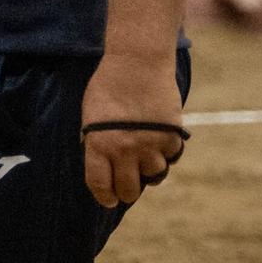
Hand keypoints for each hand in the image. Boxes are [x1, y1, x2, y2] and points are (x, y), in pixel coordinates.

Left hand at [82, 51, 185, 207]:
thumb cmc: (108, 85)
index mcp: (98, 144)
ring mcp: (149, 144)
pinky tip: (158, 137)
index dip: (105, 197)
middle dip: (127, 191)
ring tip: (143, 153)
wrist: (137, 61)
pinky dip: (165, 152)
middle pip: (128, 189)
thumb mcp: (91, 115)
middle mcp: (123, 149)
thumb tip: (102, 167)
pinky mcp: (171, 136)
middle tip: (128, 186)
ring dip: (149, 169)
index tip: (109, 200)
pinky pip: (170, 157)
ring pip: (153, 175)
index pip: (100, 184)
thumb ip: (96, 142)